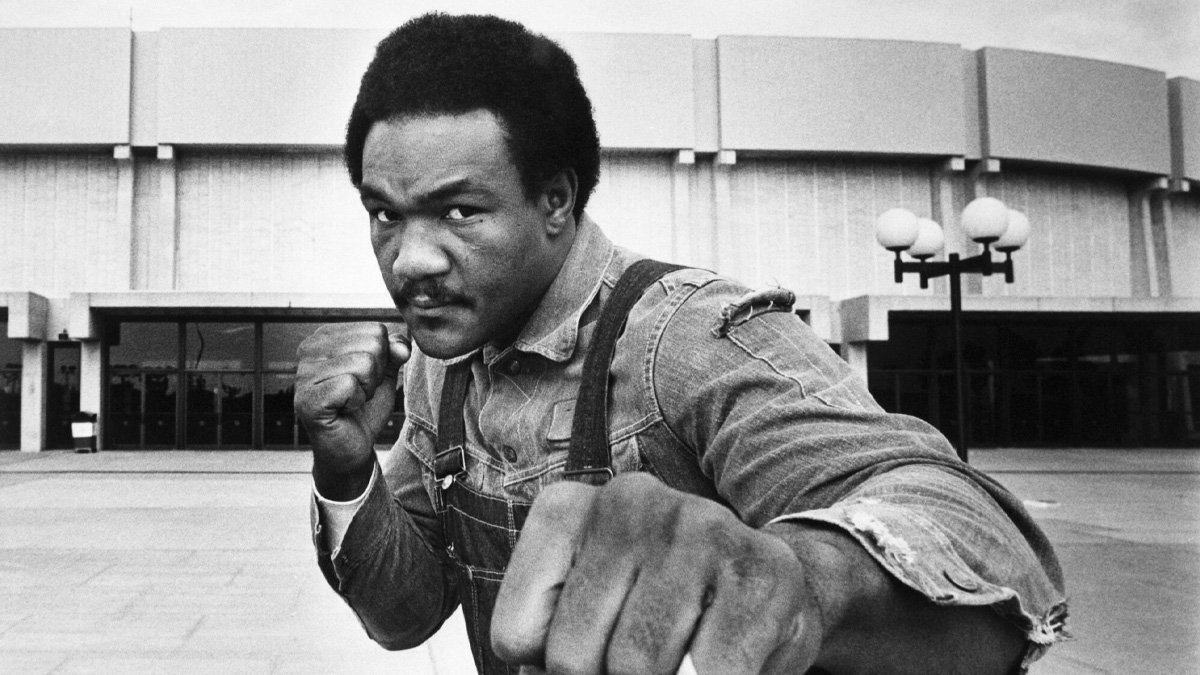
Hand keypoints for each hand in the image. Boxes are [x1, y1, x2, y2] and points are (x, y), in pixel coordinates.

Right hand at [294, 322, 409, 498]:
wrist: (351, 447)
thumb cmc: (364, 407)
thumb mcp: (384, 372)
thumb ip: (394, 351)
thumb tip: (401, 346)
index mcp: (325, 337)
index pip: (375, 330)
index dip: (382, 358)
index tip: (364, 377)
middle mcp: (309, 350)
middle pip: (372, 344)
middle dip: (375, 374)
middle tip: (358, 391)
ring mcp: (304, 374)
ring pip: (363, 363)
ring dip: (366, 389)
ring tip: (350, 400)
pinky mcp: (307, 399)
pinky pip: (350, 385)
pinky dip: (356, 401)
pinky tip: (343, 410)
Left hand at [491, 473, 823, 673]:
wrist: (766, 591)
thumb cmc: (655, 612)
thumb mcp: (582, 615)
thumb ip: (549, 648)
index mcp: (567, 510)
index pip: (515, 635)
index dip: (549, 667)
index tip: (592, 642)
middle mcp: (627, 501)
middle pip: (571, 658)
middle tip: (643, 657)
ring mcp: (697, 528)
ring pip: (634, 668)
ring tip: (684, 653)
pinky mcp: (761, 568)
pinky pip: (711, 674)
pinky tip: (725, 654)